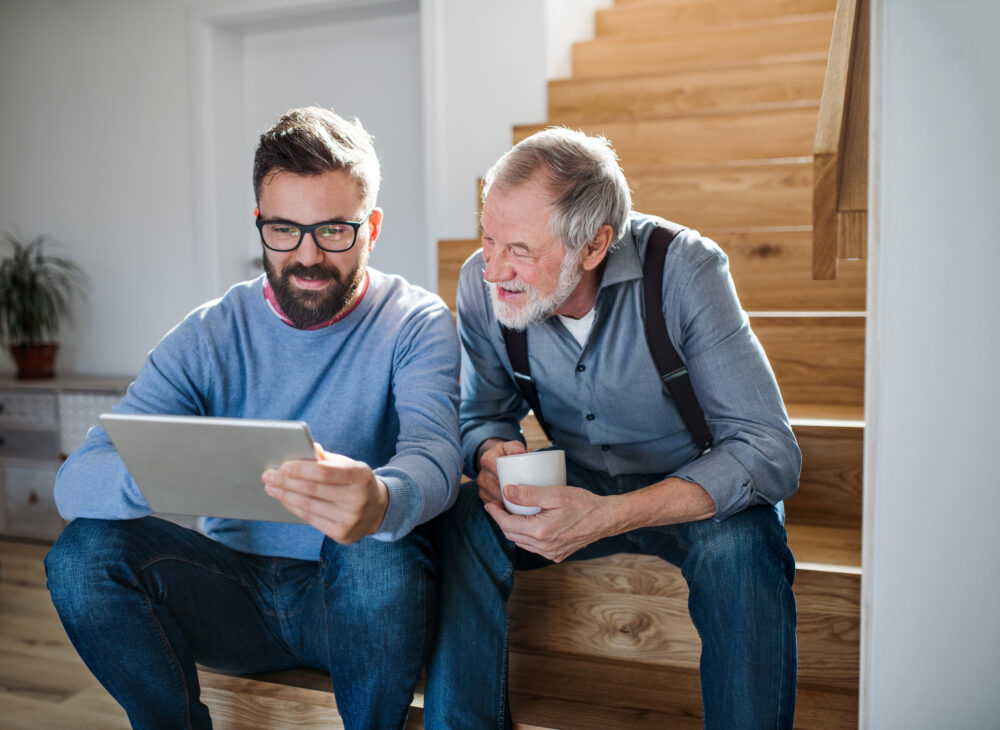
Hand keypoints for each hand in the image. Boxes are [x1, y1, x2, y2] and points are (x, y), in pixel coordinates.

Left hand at [262, 443, 387, 543]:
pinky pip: (310, 519)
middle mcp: (357, 499)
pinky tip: (284, 499)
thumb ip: (327, 459)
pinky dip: (294, 508)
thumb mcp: (350, 466)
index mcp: (360, 476)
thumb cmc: (357, 482)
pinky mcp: (342, 534)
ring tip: (271, 487)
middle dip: (286, 482)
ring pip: (308, 506)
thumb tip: (305, 447)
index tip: (282, 466)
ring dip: (285, 495)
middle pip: (313, 490)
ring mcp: (350, 519)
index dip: (301, 469)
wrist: (379, 510)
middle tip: (268, 475)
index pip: (324, 472)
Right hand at [476, 439, 526, 504]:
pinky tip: (513, 508)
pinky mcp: (483, 496)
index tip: (520, 484)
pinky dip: (503, 508)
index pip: (496, 470)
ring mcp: (482, 486)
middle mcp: (482, 473)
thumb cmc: (507, 453)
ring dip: (506, 503)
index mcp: (487, 459)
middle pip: (495, 487)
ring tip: (521, 504)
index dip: (507, 478)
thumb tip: (518, 452)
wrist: (495, 459)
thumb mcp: (512, 446)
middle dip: (509, 494)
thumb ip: (516, 447)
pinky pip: (493, 505)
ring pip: (494, 498)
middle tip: (525, 498)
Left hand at [483, 483, 614, 562]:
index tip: (490, 503)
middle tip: (499, 505)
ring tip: (512, 513)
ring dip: (514, 529)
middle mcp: (543, 547)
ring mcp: (550, 553)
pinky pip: (534, 547)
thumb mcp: (554, 494)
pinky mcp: (557, 555)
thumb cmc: (583, 504)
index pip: (507, 525)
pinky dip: (527, 536)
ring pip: (522, 542)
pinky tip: (529, 523)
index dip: (495, 514)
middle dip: (502, 520)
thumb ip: (529, 494)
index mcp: (540, 532)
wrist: (605, 518)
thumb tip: (506, 491)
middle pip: (512, 535)